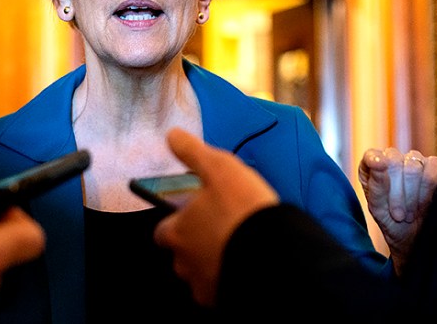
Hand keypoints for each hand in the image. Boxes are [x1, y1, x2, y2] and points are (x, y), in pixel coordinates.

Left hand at [154, 127, 279, 306]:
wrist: (273, 255)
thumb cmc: (242, 209)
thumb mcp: (219, 168)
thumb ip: (193, 152)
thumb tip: (172, 135)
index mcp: (176, 233)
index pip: (163, 231)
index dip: (177, 222)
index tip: (195, 215)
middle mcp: (184, 263)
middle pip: (181, 256)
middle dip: (196, 246)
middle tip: (222, 231)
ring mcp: (205, 286)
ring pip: (202, 275)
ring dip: (214, 264)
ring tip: (238, 248)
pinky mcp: (227, 302)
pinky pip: (224, 290)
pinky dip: (232, 279)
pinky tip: (248, 266)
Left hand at [358, 147, 436, 274]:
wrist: (413, 235)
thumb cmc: (390, 219)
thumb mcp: (378, 207)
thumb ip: (376, 184)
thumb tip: (378, 160)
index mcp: (371, 165)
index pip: (372, 155)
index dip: (376, 162)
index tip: (380, 168)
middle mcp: (392, 158)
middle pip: (394, 162)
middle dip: (397, 194)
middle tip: (398, 215)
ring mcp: (413, 159)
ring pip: (414, 167)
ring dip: (413, 196)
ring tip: (410, 213)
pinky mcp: (434, 164)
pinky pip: (434, 168)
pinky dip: (429, 191)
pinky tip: (424, 204)